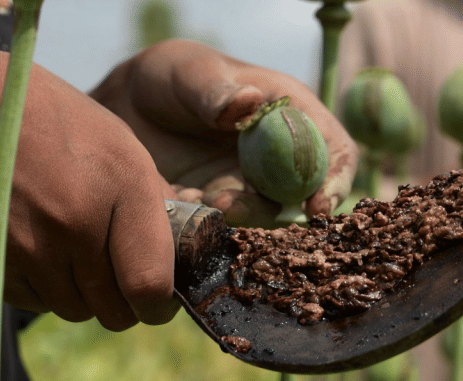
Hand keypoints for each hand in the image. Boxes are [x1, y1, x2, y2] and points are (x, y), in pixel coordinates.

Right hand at [0, 39, 178, 330]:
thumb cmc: (49, 121)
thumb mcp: (119, 143)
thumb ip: (155, 202)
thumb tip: (179, 254)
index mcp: (123, 186)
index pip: (152, 285)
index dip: (160, 305)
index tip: (159, 300)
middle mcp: (79, 223)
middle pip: (117, 311)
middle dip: (125, 302)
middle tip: (119, 275)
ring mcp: (31, 248)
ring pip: (78, 311)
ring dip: (85, 294)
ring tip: (74, 248)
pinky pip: (38, 302)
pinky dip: (47, 287)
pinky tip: (40, 246)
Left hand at [90, 39, 357, 227]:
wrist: (128, 107)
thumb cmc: (171, 77)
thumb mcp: (190, 73)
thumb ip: (215, 90)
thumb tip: (249, 102)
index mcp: (292, 114)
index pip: (334, 151)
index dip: (334, 180)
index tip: (317, 205)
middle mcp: (280, 156)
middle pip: (303, 195)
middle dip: (274, 208)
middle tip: (229, 204)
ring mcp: (252, 185)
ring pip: (263, 216)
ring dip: (235, 216)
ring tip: (196, 197)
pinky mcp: (223, 207)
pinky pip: (226, 226)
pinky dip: (204, 222)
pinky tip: (175, 198)